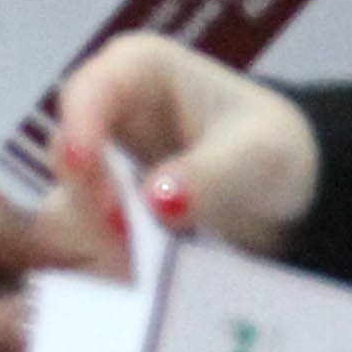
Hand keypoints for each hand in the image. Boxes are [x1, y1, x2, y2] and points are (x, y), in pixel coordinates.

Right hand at [52, 36, 319, 252]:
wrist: (288, 191)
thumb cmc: (271, 147)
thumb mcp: (259, 154)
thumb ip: (211, 173)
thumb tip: (156, 203)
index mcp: (138, 70)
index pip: (88, 90)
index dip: (79, 127)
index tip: (84, 168)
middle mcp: (103, 116)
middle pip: (66, 161)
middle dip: (93, 205)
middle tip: (132, 241)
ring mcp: (96, 172)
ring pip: (63, 213)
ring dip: (98, 247)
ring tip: (146, 269)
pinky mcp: (97, 220)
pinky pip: (79, 250)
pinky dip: (104, 270)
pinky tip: (141, 281)